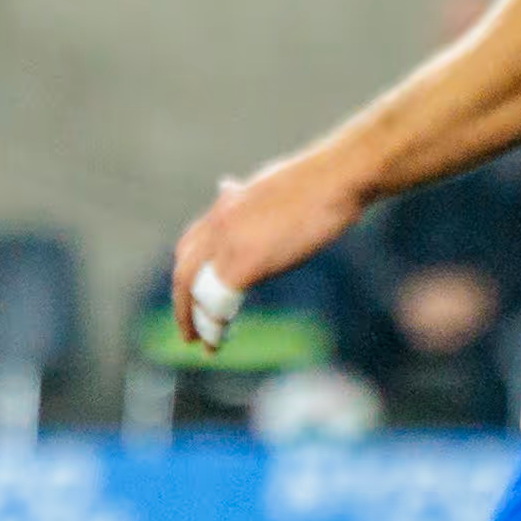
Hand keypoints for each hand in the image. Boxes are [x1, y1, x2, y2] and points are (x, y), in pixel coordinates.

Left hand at [169, 147, 363, 352]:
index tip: (193, 296)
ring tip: (200, 343)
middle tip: (188, 329)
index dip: (188, 274)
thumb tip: (228, 188)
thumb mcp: (274, 185)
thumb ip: (248, 200)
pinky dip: (212, 325)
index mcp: (226, 204)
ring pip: (193, 288)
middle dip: (182, 302)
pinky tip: (216, 341)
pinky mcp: (245, 262)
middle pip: (184, 269)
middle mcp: (219, 222)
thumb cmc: (322, 179)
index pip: (191, 243)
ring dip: (193, 319)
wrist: (337, 177)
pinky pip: (216, 301)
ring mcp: (229, 242)